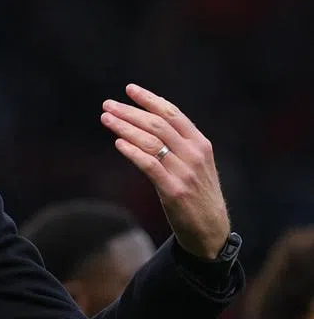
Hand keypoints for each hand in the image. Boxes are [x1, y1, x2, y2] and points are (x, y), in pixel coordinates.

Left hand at [100, 84, 229, 259]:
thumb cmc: (197, 193)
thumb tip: (147, 124)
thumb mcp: (195, 163)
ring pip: (151, 142)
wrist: (211, 229)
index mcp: (200, 143)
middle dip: (130, 112)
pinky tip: (118, 143)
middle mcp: (194, 154)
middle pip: (157, 124)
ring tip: (106, 119)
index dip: (149, 100)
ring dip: (125, 128)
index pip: (172, 114)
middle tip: (107, 104)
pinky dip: (132, 152)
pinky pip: (150, 165)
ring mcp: (185, 172)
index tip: (129, 89)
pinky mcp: (174, 190)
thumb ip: (178, 144)